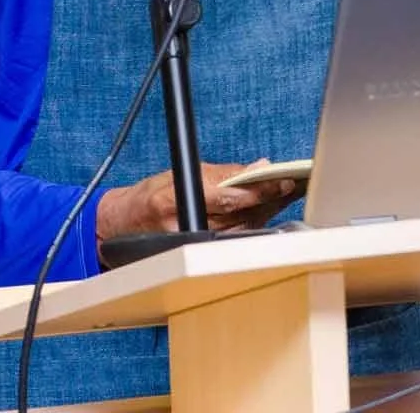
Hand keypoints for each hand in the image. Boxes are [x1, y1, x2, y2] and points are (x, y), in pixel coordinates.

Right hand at [96, 160, 299, 246]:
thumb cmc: (150, 196)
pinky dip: (255, 224)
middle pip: (243, 214)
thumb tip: (259, 167)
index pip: (232, 195)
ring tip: (287, 192)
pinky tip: (269, 211)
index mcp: (182, 196)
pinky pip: (236, 238)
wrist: (124, 225)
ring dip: (267, 210)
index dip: (262, 189)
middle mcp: (188, 222)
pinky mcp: (200, 252)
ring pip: (244, 227)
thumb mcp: (184, 173)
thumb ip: (223, 173)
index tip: (284, 180)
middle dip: (271, 198)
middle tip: (295, 184)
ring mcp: (194, 242)